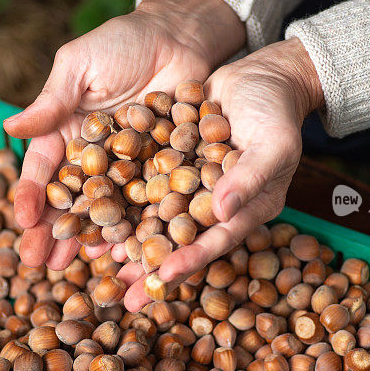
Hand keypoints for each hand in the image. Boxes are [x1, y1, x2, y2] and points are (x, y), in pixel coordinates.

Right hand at [3, 0, 244, 271]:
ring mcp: (129, 167)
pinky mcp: (163, 170)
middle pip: (71, 201)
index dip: (32, 197)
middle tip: (39, 264)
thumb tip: (8, 128)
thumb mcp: (80, 65)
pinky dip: (137, 227)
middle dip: (54, 232)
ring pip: (106, 210)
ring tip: (78, 268)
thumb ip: (51, 101)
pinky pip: (148, 203)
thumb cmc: (124, 41)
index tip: (23, 221)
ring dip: (92, 239)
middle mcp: (94, 156)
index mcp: (67, 132)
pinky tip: (127, 250)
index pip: (44, 171)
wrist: (181, 34)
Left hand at [122, 38, 324, 310]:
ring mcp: (191, 185)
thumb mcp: (274, 142)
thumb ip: (251, 177)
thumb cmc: (276, 110)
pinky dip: (122, 199)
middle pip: (181, 239)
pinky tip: (93, 211)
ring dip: (130, 238)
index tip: (162, 278)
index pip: (216, 240)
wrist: (259, 73)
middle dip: (151, 266)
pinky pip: (144, 185)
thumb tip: (222, 211)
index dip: (190, 259)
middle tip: (122, 296)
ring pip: (156, 218)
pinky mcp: (170, 163)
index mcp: (246, 209)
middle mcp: (215, 204)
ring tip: (99, 263)